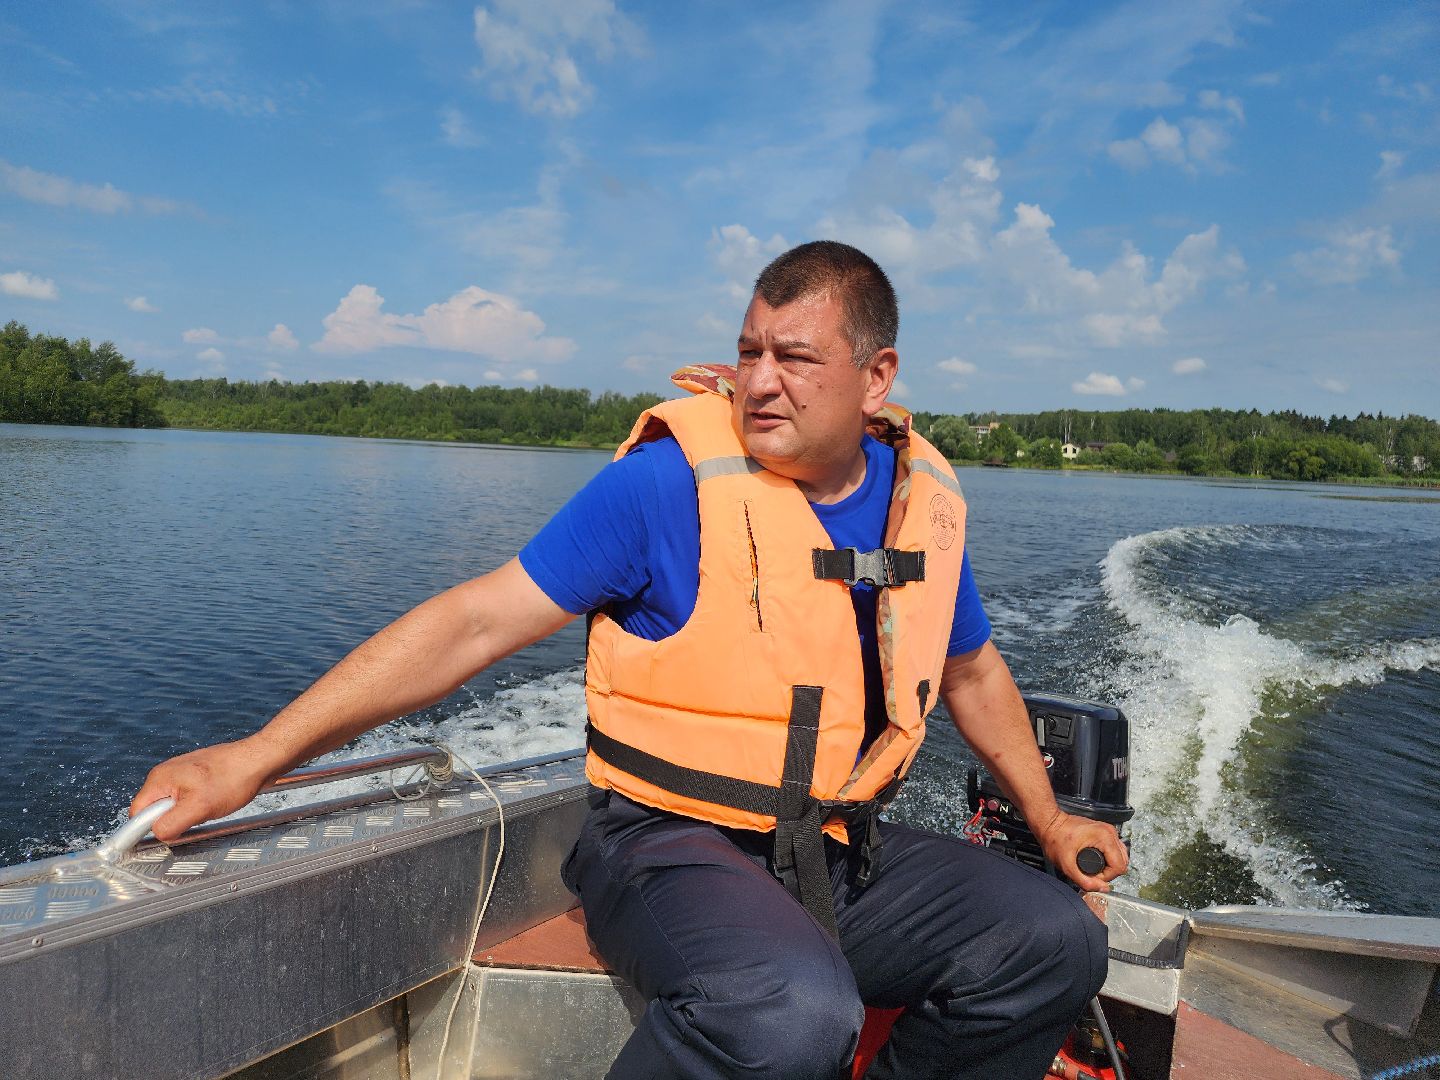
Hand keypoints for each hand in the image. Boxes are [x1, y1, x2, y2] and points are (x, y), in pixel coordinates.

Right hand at [129, 738, 282, 841]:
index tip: (160, 837)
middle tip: (196, 816)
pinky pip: (189, 799)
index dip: (146, 828)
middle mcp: (167, 773)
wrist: (261, 760)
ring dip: (189, 813)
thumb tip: (156, 834)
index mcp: (160, 778)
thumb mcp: (199, 808)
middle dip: (173, 820)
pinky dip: (200, 806)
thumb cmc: (233, 778)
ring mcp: (182, 773)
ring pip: (174, 806)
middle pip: (156, 810)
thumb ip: (171, 823)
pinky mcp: (197, 776)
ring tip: (210, 805)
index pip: (138, 812)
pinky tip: (216, 801)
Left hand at [1033, 810, 1129, 892]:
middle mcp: (1110, 832)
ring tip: (1094, 867)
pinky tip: (1097, 861)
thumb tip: (1103, 889)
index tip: (1092, 876)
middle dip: (1108, 873)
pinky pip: (1115, 849)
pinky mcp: (1105, 831)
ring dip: (1110, 866)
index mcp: (1104, 837)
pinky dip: (1109, 858)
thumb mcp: (1067, 866)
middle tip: (1092, 873)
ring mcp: (1108, 830)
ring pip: (1121, 856)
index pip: (1119, 866)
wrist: (1050, 824)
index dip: (1106, 877)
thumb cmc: (1055, 839)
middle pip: (1122, 862)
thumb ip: (1085, 882)